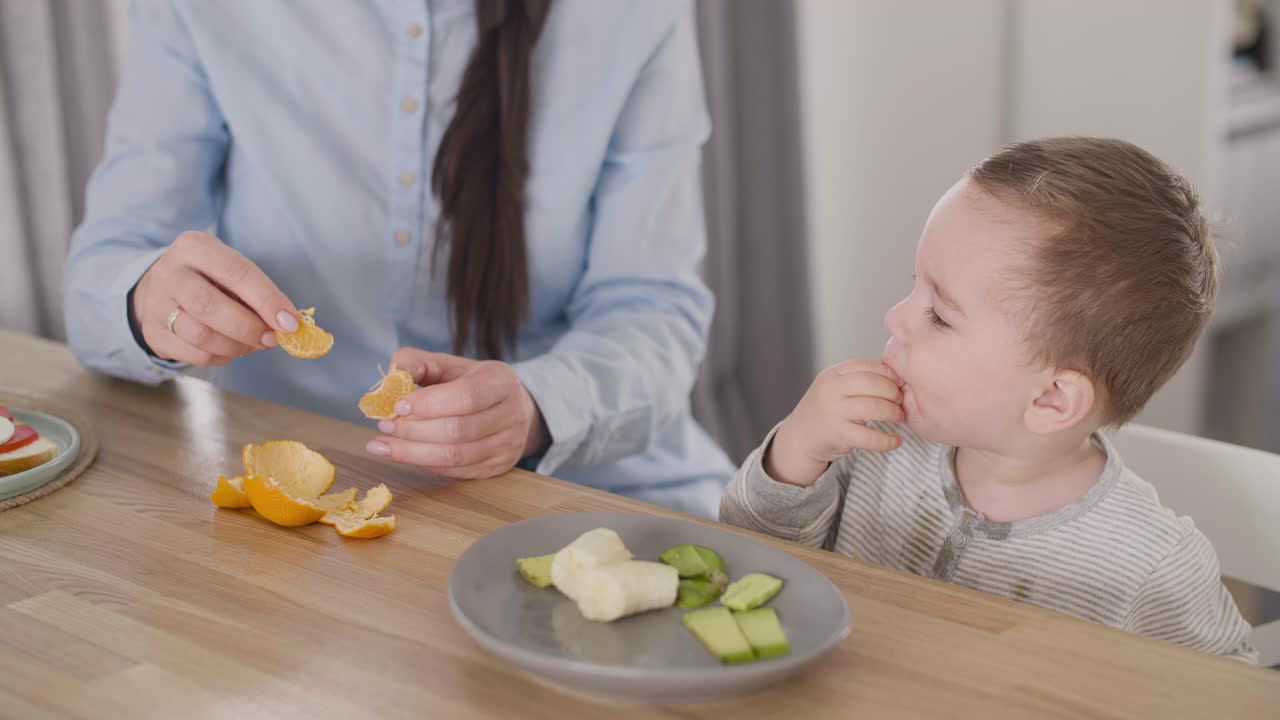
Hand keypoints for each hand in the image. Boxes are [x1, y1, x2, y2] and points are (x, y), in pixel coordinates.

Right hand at [131, 231, 297, 365]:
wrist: (156, 290)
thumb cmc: (207, 279)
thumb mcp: (227, 270)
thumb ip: (255, 292)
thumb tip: (287, 324)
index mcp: (194, 247)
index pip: (236, 272)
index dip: (267, 299)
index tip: (290, 322)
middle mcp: (170, 272)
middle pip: (208, 305)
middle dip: (248, 327)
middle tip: (272, 339)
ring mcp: (156, 304)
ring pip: (199, 334)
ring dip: (236, 346)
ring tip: (253, 343)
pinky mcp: (153, 333)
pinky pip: (194, 354)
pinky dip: (221, 356)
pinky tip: (231, 348)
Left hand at [365, 348, 549, 478]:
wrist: (512, 408)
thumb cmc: (471, 383)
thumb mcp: (448, 365)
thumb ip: (417, 363)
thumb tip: (393, 375)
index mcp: (501, 381)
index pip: (465, 396)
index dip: (428, 404)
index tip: (397, 406)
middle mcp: (511, 414)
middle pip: (458, 430)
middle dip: (413, 431)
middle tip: (384, 427)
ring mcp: (508, 444)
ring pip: (455, 456)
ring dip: (413, 453)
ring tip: (384, 445)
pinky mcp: (499, 467)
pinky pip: (456, 471)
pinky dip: (425, 464)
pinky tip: (405, 455)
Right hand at [765, 359, 904, 486]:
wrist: (800, 437)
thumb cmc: (826, 410)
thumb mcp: (834, 386)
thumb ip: (858, 379)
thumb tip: (897, 379)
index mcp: (833, 374)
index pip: (868, 367)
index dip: (889, 374)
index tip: (899, 384)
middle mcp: (831, 390)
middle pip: (874, 383)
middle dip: (894, 392)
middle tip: (901, 401)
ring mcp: (834, 412)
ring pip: (875, 407)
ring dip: (894, 413)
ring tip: (900, 417)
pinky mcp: (839, 435)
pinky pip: (870, 437)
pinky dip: (888, 440)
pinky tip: (896, 440)